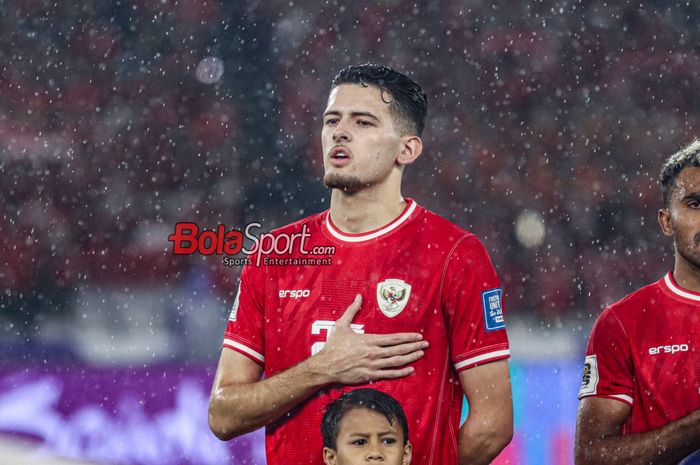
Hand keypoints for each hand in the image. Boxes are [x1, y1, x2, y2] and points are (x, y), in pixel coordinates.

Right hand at [311, 294, 428, 383]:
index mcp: (369, 340)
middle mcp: (374, 353)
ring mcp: (373, 365)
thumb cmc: (333, 346)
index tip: (418, 336)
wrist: (326, 366)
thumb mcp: (341, 325)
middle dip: (414, 346)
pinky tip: (410, 369)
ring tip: (421, 354)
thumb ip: (352, 310)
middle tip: (426, 344)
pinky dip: (401, 372)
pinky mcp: (370, 376)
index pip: (394, 338)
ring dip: (411, 357)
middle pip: (399, 349)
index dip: (408, 337)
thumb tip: (358, 296)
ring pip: (396, 362)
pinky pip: (389, 374)